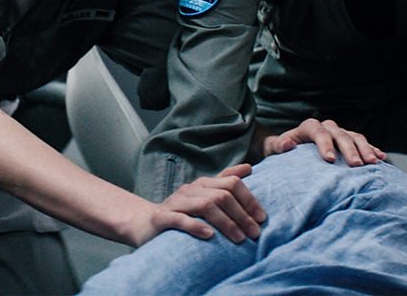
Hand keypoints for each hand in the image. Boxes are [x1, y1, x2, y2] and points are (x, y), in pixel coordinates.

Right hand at [135, 164, 265, 246]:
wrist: (144, 224)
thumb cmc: (180, 213)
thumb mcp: (204, 197)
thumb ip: (224, 183)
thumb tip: (249, 168)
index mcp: (203, 184)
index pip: (232, 183)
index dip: (249, 200)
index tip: (262, 219)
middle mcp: (190, 190)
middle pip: (222, 195)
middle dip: (242, 214)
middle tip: (254, 233)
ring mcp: (175, 202)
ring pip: (205, 206)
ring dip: (226, 222)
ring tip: (239, 238)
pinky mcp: (161, 218)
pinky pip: (180, 220)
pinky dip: (196, 226)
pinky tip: (209, 235)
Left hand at [261, 118, 384, 166]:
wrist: (290, 149)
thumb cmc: (281, 151)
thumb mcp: (273, 148)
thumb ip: (277, 146)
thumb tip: (286, 144)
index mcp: (308, 127)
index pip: (318, 132)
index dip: (325, 144)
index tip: (330, 160)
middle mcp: (326, 127)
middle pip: (340, 135)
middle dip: (349, 150)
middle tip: (357, 165)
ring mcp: (339, 132)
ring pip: (354, 137)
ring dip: (365, 149)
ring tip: (373, 163)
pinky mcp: (348, 140)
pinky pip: (362, 142)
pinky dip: (372, 149)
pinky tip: (381, 158)